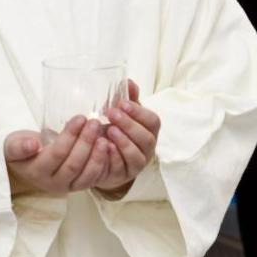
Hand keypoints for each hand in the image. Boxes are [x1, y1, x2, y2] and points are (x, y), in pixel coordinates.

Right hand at [4, 115, 117, 194]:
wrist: (26, 163)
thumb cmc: (21, 149)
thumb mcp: (13, 145)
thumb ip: (19, 146)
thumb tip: (32, 144)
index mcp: (37, 171)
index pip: (57, 154)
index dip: (70, 136)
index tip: (80, 118)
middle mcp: (53, 183)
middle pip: (74, 164)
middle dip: (86, 142)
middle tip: (94, 122)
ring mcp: (68, 186)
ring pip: (87, 174)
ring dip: (98, 155)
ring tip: (105, 135)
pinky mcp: (79, 185)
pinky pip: (94, 178)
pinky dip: (104, 164)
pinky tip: (109, 147)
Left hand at [99, 79, 159, 195]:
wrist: (104, 158)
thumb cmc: (116, 132)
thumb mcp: (121, 114)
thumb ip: (126, 99)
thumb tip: (128, 81)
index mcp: (149, 130)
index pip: (153, 121)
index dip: (139, 112)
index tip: (122, 103)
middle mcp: (147, 148)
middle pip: (146, 138)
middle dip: (129, 125)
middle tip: (111, 113)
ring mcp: (138, 164)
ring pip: (137, 155)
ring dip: (123, 141)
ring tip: (109, 130)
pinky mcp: (124, 175)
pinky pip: (122, 168)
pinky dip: (114, 158)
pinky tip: (105, 147)